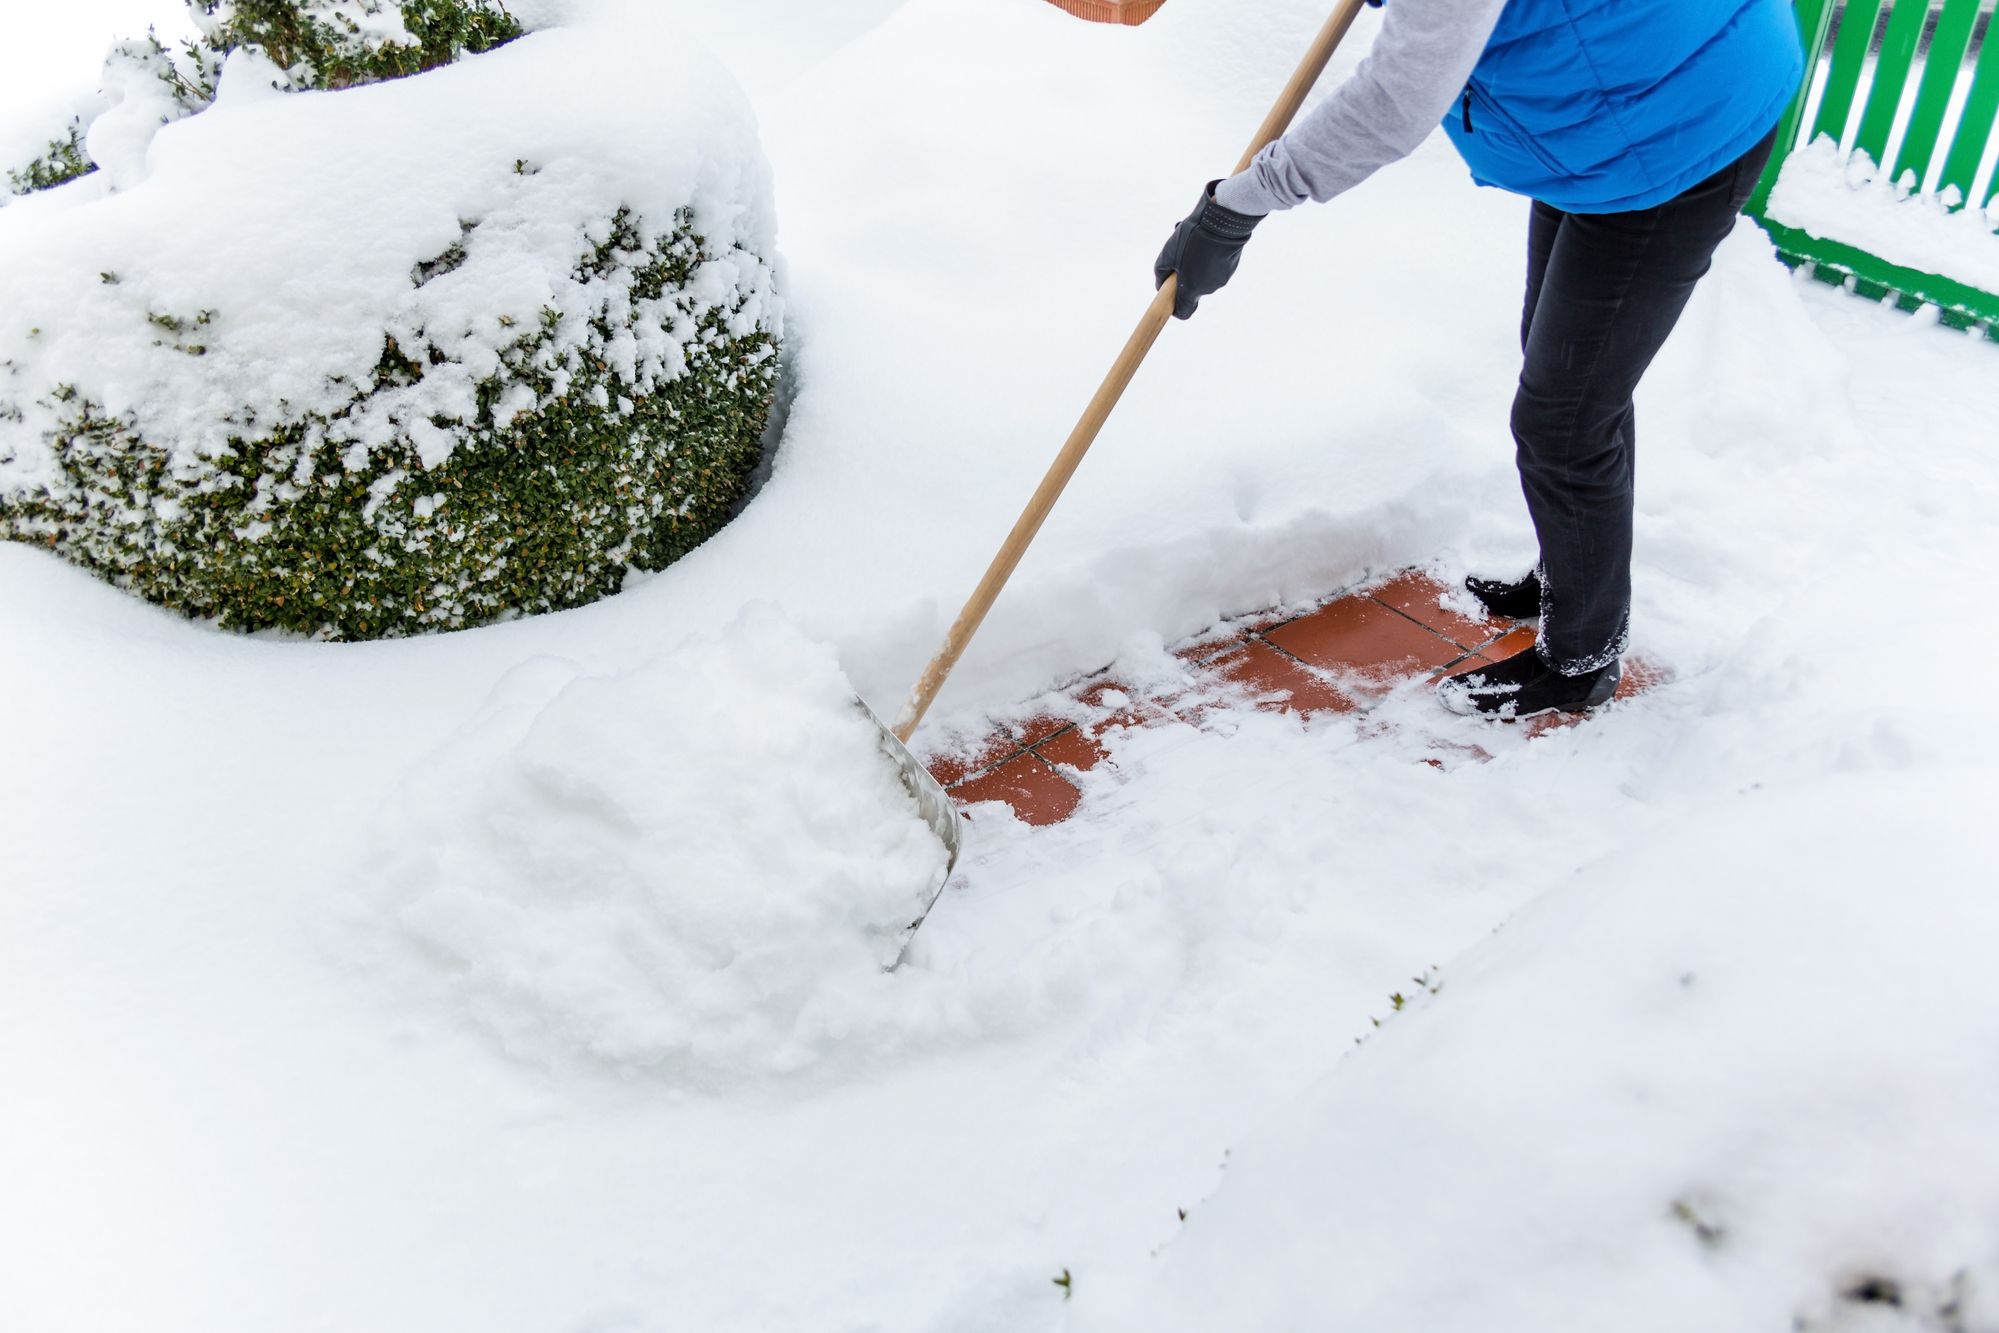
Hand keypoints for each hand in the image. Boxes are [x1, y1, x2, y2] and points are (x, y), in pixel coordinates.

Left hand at [1153, 181, 1262, 319]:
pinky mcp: (1232, 266)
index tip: (1171, 295)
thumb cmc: (1193, 237)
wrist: (1224, 219)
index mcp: (1192, 289)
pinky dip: (1210, 257)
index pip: (1183, 312)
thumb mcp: (1168, 253)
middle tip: (1180, 254)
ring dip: (1196, 263)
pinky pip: (1216, 266)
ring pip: (1204, 275)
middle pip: (1193, 288)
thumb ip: (1161, 273)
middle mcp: (1209, 288)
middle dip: (1185, 275)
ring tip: (1195, 242)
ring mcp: (1223, 278)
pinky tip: (1208, 240)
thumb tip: (1161, 283)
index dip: (1175, 307)